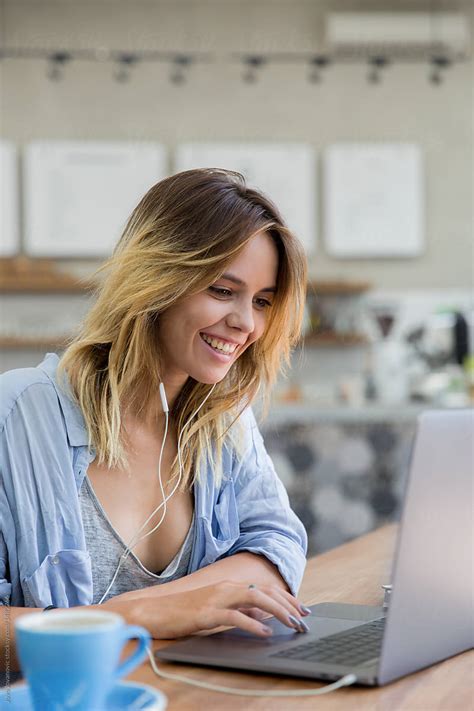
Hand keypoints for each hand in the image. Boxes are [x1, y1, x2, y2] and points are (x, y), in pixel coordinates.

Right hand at [103, 580, 308, 638]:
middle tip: (303, 620)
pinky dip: (252, 624)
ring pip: (254, 598)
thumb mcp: (216, 611)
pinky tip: (265, 633)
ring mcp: (216, 598)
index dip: (285, 598)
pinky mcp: (206, 612)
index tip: (302, 610)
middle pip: (264, 591)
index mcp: (229, 586)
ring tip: (292, 624)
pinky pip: (234, 616)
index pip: (264, 588)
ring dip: (277, 611)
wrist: (153, 611)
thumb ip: (238, 611)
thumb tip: (262, 619)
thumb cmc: (183, 612)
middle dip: (288, 605)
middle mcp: (226, 588)